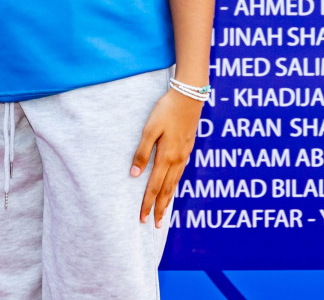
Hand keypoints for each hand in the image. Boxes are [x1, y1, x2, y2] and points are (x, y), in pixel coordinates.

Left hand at [131, 88, 201, 227]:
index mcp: (166, 157)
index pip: (154, 186)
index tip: (142, 218)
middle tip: (154, 225)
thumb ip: (142, 151)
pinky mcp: (187, 150)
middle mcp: (177, 160)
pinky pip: (180, 175)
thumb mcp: (149, 129)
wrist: (189, 98)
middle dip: (159, 208)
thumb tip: (134, 173)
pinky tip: (172, 189)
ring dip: (168, 200)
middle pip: (167, 190)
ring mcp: (184, 156)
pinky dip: (175, 187)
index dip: (147, 203)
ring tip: (163, 213)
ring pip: (175, 184)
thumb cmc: (166, 110)